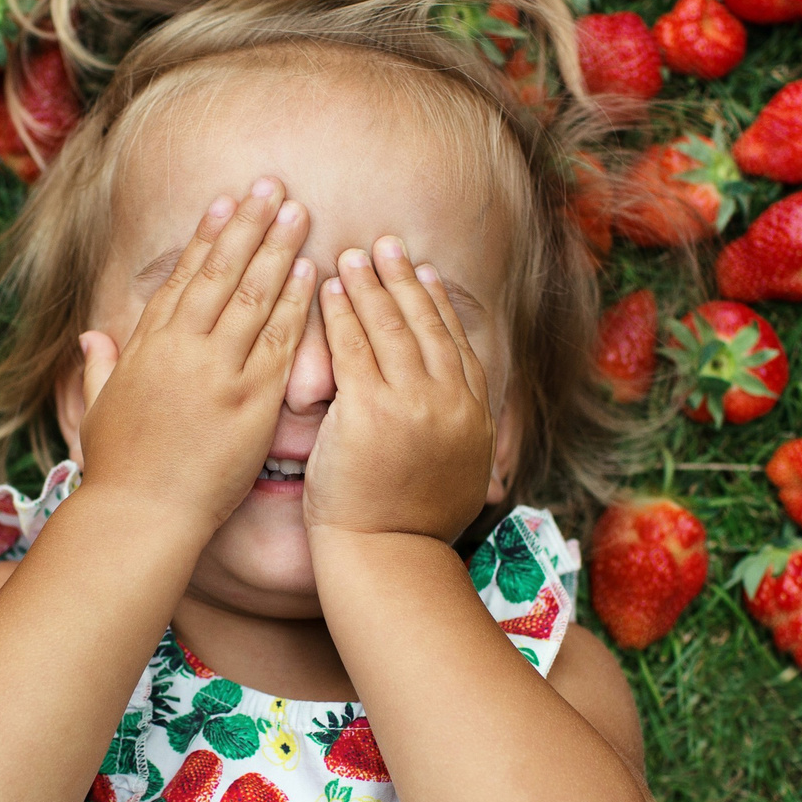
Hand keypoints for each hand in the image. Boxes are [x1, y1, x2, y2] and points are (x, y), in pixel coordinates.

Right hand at [75, 183, 314, 532]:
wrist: (140, 517)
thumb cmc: (118, 472)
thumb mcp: (97, 410)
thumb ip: (97, 367)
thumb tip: (90, 337)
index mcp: (145, 346)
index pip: (182, 279)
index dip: (206, 237)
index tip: (225, 203)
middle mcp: (182, 349)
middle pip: (221, 273)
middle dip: (249, 226)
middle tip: (272, 186)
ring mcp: (219, 372)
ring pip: (254, 296)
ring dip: (278, 250)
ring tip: (299, 213)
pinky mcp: (251, 401)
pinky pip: (280, 342)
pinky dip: (295, 304)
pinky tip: (311, 272)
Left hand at [305, 236, 494, 543]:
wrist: (387, 558)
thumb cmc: (408, 530)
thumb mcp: (455, 480)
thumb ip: (460, 442)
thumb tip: (464, 433)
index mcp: (473, 416)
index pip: (456, 344)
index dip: (437, 304)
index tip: (424, 272)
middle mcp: (449, 402)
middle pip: (425, 324)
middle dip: (403, 278)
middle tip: (385, 244)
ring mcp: (412, 404)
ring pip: (389, 327)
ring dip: (369, 284)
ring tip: (351, 255)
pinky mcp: (369, 410)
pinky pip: (353, 348)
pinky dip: (341, 313)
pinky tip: (328, 288)